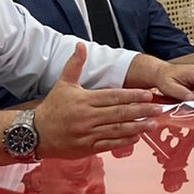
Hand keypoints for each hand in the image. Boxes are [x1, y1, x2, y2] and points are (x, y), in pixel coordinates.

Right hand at [33, 44, 163, 155]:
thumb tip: (81, 45)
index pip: (114, 97)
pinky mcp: (86, 148)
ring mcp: (87, 134)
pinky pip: (109, 144)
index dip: (133, 96)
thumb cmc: (53, 107)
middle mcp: (87, 117)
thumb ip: (75, 65)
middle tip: (158, 109)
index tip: (148, 94)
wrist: (35, 133)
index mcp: (84, 100)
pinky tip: (136, 138)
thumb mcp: (63, 83)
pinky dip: (123, 141)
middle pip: (119, 113)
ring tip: (152, 124)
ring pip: (116, 130)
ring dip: (136, 127)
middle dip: (141, 111)